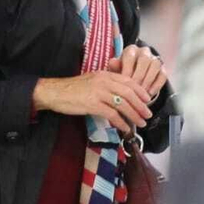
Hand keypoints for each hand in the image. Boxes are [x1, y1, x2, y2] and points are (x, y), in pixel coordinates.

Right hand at [33, 71, 152, 132]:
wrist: (55, 92)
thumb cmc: (73, 89)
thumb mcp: (92, 81)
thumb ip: (107, 85)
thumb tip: (121, 96)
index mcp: (105, 74)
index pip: (128, 81)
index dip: (140, 91)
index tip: (147, 100)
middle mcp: (104, 81)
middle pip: (129, 93)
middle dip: (141, 105)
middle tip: (148, 115)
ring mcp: (99, 92)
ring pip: (123, 104)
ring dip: (134, 115)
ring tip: (141, 123)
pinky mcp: (93, 104)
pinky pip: (112, 114)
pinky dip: (121, 122)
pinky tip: (125, 128)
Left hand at [108, 44, 167, 102]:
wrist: (133, 79)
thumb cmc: (122, 73)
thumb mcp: (116, 70)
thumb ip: (114, 66)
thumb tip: (112, 62)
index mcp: (131, 50)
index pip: (130, 56)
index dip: (128, 69)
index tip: (125, 82)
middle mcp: (144, 52)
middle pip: (144, 60)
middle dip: (139, 76)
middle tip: (134, 89)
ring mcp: (154, 59)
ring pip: (155, 65)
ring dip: (148, 80)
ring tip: (142, 93)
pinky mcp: (162, 69)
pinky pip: (162, 75)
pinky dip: (157, 85)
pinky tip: (150, 93)